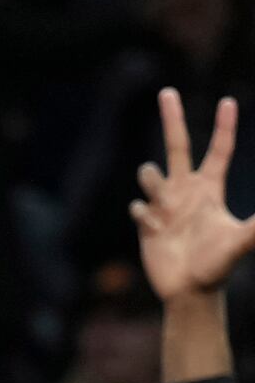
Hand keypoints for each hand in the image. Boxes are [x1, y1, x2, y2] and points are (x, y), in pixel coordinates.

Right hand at [132, 89, 254, 300]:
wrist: (189, 290)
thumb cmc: (218, 265)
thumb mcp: (241, 241)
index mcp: (210, 189)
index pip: (218, 150)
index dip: (224, 127)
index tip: (230, 101)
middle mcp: (185, 191)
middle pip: (176, 146)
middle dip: (172, 118)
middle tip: (167, 91)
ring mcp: (164, 205)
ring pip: (150, 175)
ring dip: (153, 183)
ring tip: (164, 208)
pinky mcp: (146, 223)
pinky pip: (140, 207)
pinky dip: (146, 215)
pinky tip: (156, 231)